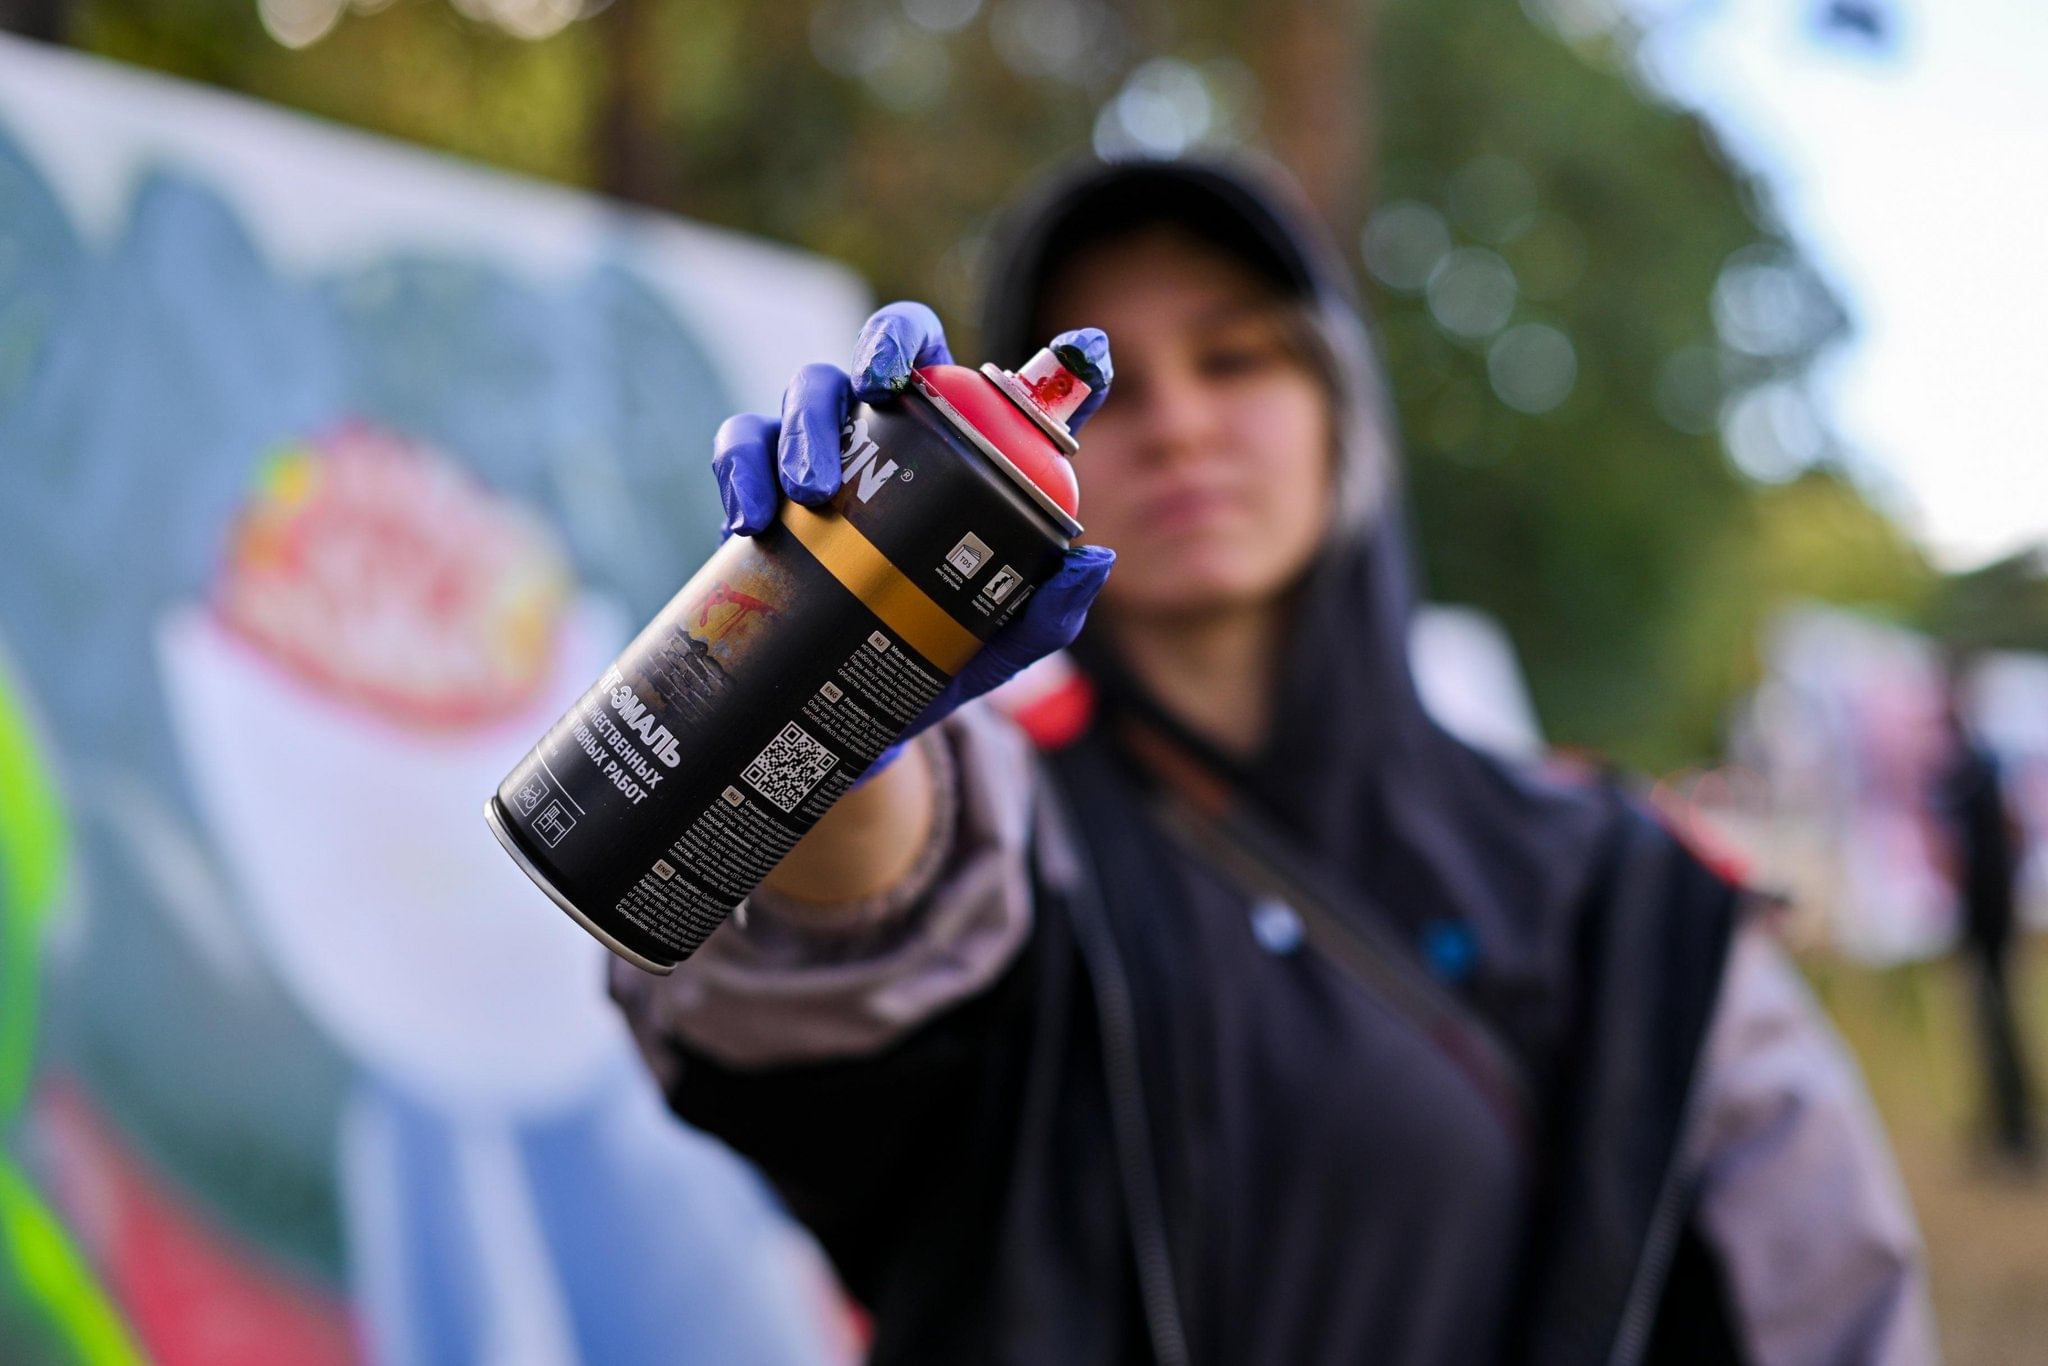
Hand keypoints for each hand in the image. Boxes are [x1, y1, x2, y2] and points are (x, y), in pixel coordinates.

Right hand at [710, 301, 1113, 771]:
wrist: (856, 715)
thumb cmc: (941, 655)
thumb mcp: (1002, 644)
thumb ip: (1049, 609)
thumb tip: (1091, 560)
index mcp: (965, 446)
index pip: (996, 380)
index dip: (1037, 358)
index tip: (1046, 358)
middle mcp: (897, 429)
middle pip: (889, 345)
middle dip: (879, 349)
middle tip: (879, 393)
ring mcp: (827, 448)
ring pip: (810, 388)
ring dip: (805, 424)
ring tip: (811, 492)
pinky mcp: (765, 484)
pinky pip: (741, 444)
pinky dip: (740, 468)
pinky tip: (749, 519)